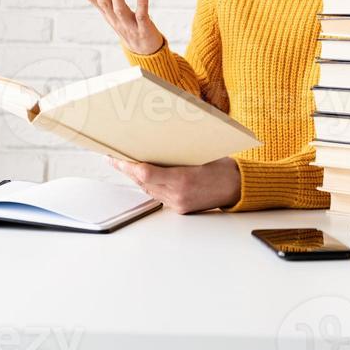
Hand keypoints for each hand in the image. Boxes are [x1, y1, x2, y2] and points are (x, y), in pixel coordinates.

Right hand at [72, 0, 164, 55]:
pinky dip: (142, 5)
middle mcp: (116, 19)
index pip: (94, 0)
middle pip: (105, 4)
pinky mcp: (144, 28)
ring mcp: (129, 25)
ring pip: (120, 10)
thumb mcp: (110, 13)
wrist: (144, 51)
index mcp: (108, 14)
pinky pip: (142, 16)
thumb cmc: (126, 27)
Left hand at [108, 156, 241, 213]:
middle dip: (126, 170)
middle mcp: (177, 194)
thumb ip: (177, 153)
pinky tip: (141, 176)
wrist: (237, 187)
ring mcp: (178, 203)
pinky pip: (158, 196)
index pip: (147, 174)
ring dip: (135, 178)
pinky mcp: (180, 208)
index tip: (117, 158)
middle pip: (143, 182)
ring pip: (148, 190)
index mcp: (183, 179)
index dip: (129, 166)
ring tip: (123, 164)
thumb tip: (156, 141)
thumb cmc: (222, 167)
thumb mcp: (200, 153)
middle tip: (112, 157)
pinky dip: (148, 185)